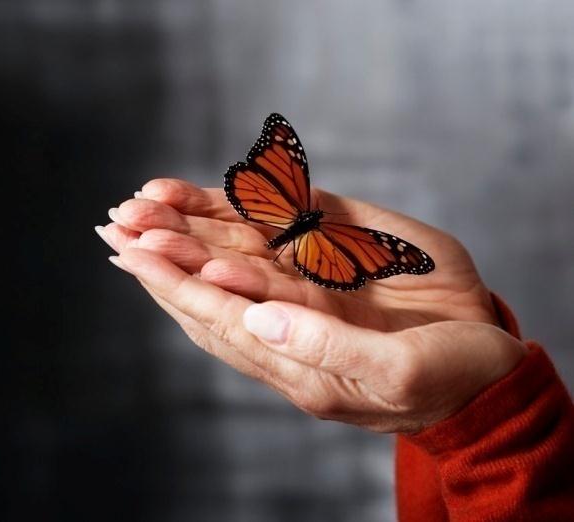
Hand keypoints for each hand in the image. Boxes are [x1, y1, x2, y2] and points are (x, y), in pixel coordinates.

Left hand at [96, 179, 526, 431]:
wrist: (488, 362)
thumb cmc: (447, 377)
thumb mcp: (395, 373)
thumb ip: (324, 346)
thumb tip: (255, 315)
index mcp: (295, 357)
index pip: (218, 316)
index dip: (174, 284)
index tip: (131, 254)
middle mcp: (290, 317)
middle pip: (212, 281)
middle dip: (164, 251)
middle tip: (116, 222)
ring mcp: (309, 284)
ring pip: (236, 249)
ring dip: (189, 225)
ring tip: (142, 202)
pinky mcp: (335, 252)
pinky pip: (279, 226)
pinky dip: (242, 206)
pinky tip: (204, 193)